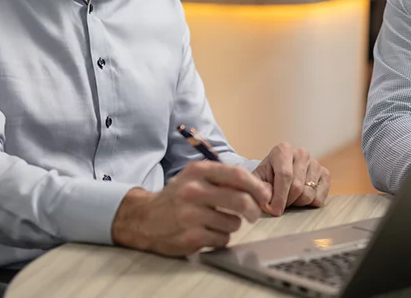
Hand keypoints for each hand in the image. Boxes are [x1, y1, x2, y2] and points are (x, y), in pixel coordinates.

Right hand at [111, 160, 270, 256]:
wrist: (144, 218)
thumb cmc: (178, 196)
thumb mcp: (196, 177)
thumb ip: (224, 178)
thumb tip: (260, 188)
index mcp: (198, 171)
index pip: (237, 175)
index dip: (257, 186)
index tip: (266, 195)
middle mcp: (194, 191)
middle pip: (240, 200)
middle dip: (254, 209)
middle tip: (255, 214)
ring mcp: (191, 215)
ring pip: (233, 223)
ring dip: (233, 225)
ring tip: (221, 222)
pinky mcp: (190, 237)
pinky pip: (222, 239)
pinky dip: (222, 237)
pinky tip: (210, 232)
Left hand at [252, 142, 330, 215]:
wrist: (277, 176)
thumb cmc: (266, 178)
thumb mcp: (257, 181)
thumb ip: (260, 190)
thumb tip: (270, 202)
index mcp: (283, 150)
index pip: (285, 175)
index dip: (279, 196)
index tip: (274, 210)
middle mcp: (301, 153)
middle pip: (297, 186)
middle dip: (287, 201)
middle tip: (280, 203)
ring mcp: (315, 163)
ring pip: (309, 194)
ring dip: (297, 202)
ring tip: (290, 197)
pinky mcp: (325, 174)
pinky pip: (320, 197)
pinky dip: (310, 203)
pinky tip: (301, 197)